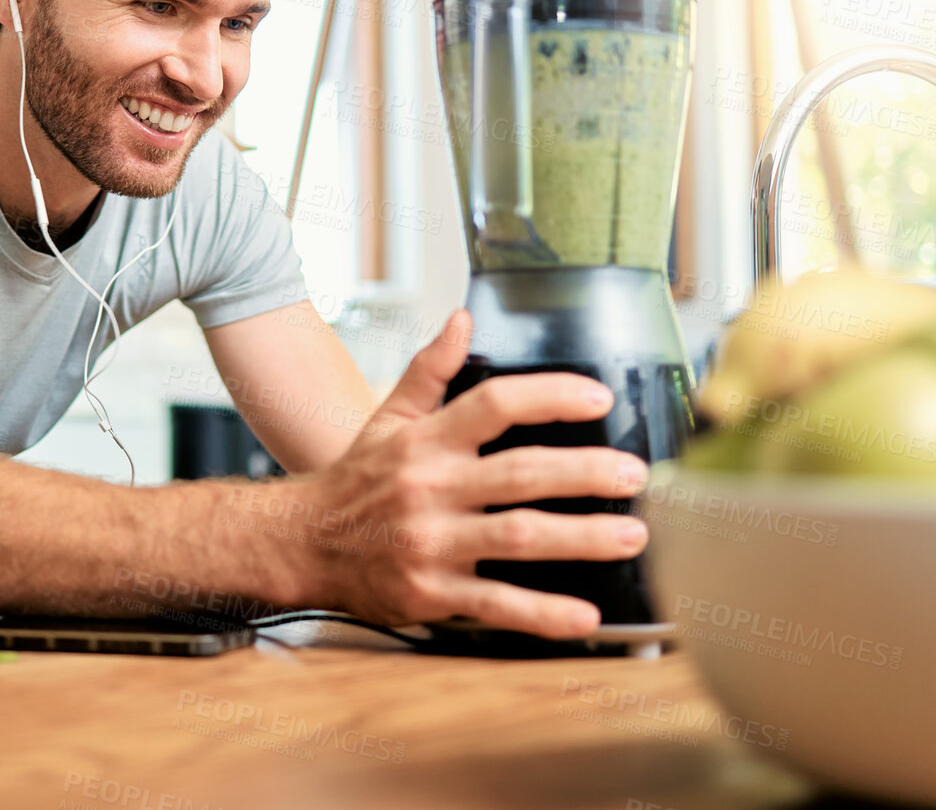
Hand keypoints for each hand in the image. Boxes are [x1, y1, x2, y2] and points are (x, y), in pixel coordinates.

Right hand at [295, 309, 649, 638]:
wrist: (301, 544)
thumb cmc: (355, 480)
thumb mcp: (387, 417)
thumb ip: (430, 370)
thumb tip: (463, 320)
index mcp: (426, 442)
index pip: (493, 404)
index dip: (549, 396)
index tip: (598, 397)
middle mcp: (430, 489)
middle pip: (519, 474)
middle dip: (584, 472)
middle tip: (635, 474)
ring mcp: (432, 544)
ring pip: (518, 538)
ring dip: (581, 538)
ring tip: (633, 535)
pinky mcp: (432, 592)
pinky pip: (497, 605)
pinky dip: (543, 613)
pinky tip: (585, 614)